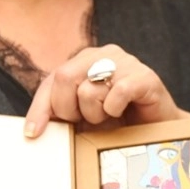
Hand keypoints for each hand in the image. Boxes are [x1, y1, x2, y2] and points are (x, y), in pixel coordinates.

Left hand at [26, 44, 189, 136]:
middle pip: (64, 77)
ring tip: (109, 116)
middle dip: (69, 110)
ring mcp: (126, 62)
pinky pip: (117, 93)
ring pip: (88, 89)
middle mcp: (103, 54)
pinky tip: (122, 111)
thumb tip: (32, 128)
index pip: (52, 80)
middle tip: (86, 122)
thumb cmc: (119, 123)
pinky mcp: (145, 76)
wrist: (157, 131)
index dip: (40, 108)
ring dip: (95, 113)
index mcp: (84, 61)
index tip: (34, 134)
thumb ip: (60, 112)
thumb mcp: (82, 117)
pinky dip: (115, 109)